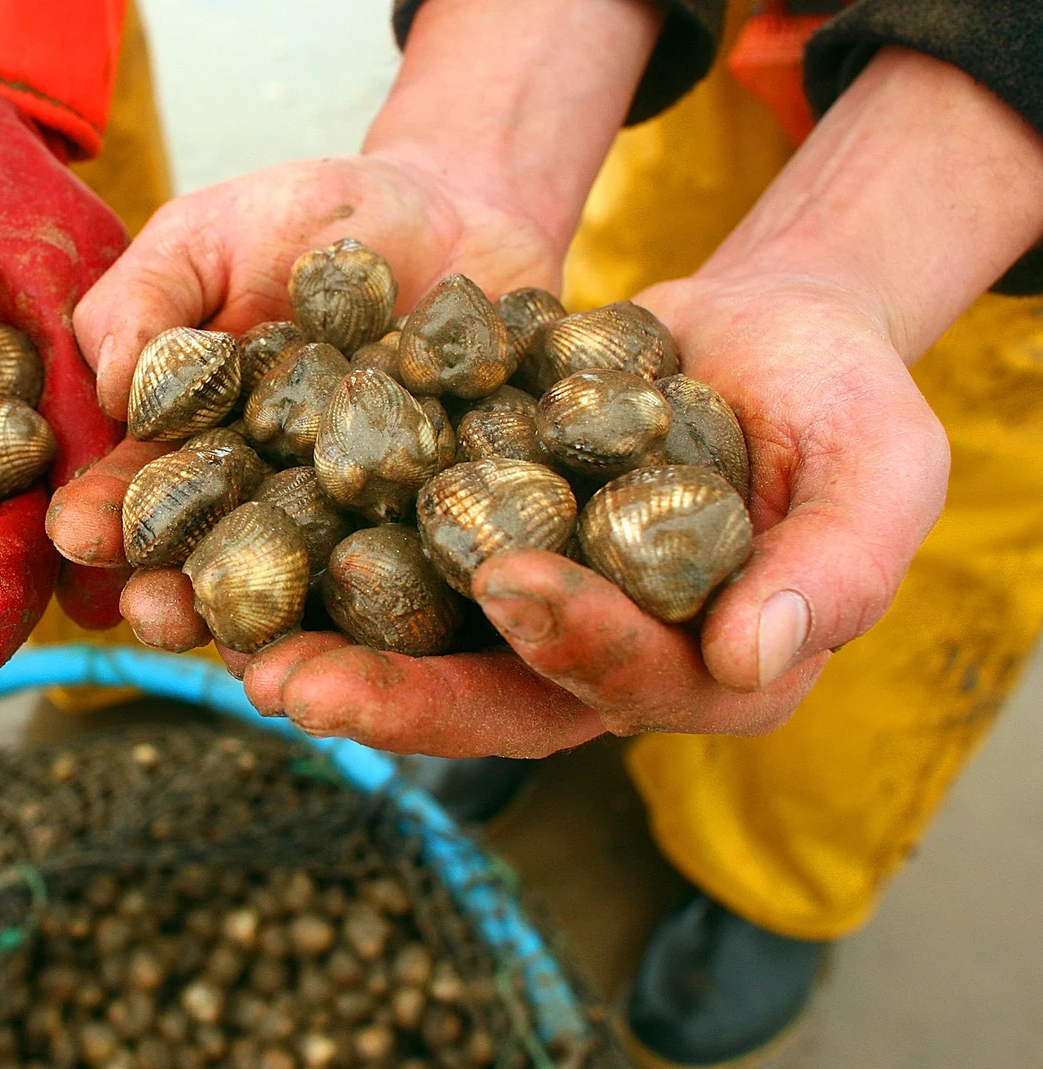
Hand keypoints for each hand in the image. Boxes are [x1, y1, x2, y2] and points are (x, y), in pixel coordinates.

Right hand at [49, 0, 666, 650]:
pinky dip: (402, 617)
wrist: (464, 206)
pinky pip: (421, 585)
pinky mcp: (438, 533)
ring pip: (302, 598)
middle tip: (155, 613)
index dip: (104, 516)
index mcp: (188, 445)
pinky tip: (383, 647)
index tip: (79, 533)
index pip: (135, 491)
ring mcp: (350, 527)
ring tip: (251, 656)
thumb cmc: (315, 217)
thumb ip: (146, 299)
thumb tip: (108, 389)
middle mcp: (260, 503)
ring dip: (272, 633)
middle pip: (208, 566)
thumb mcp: (208, 233)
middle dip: (173, 597)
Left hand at [243, 272, 946, 754]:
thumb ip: (840, 564)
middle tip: (287, 685)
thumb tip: (754, 658)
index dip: (571, 642)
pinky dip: (310, 569)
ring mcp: (522, 624)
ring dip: (322, 656)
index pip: (628, 680)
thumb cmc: (838, 396)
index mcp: (704, 671)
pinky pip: (381, 575)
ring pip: (414, 655)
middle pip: (490, 699)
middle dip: (388, 698)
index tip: (508, 580)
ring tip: (231, 644)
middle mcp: (598, 668)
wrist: (758, 336)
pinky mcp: (464, 562)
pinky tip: (233, 553)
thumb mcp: (879, 462)